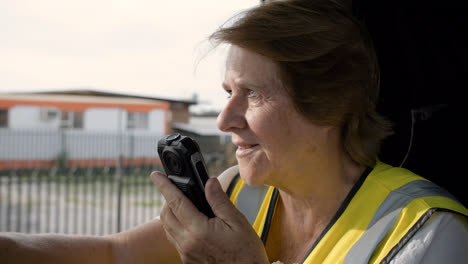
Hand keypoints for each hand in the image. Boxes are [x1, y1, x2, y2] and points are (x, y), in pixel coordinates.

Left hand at [150, 171, 268, 263]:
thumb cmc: (246, 253)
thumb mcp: (237, 222)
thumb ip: (220, 201)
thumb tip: (210, 182)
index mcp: (199, 231)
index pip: (176, 202)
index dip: (164, 186)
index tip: (156, 175)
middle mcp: (187, 243)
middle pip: (166, 215)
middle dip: (167, 198)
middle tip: (175, 187)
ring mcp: (186, 253)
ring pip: (167, 228)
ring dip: (169, 212)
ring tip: (182, 202)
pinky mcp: (188, 260)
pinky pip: (174, 239)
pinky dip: (175, 226)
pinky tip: (188, 222)